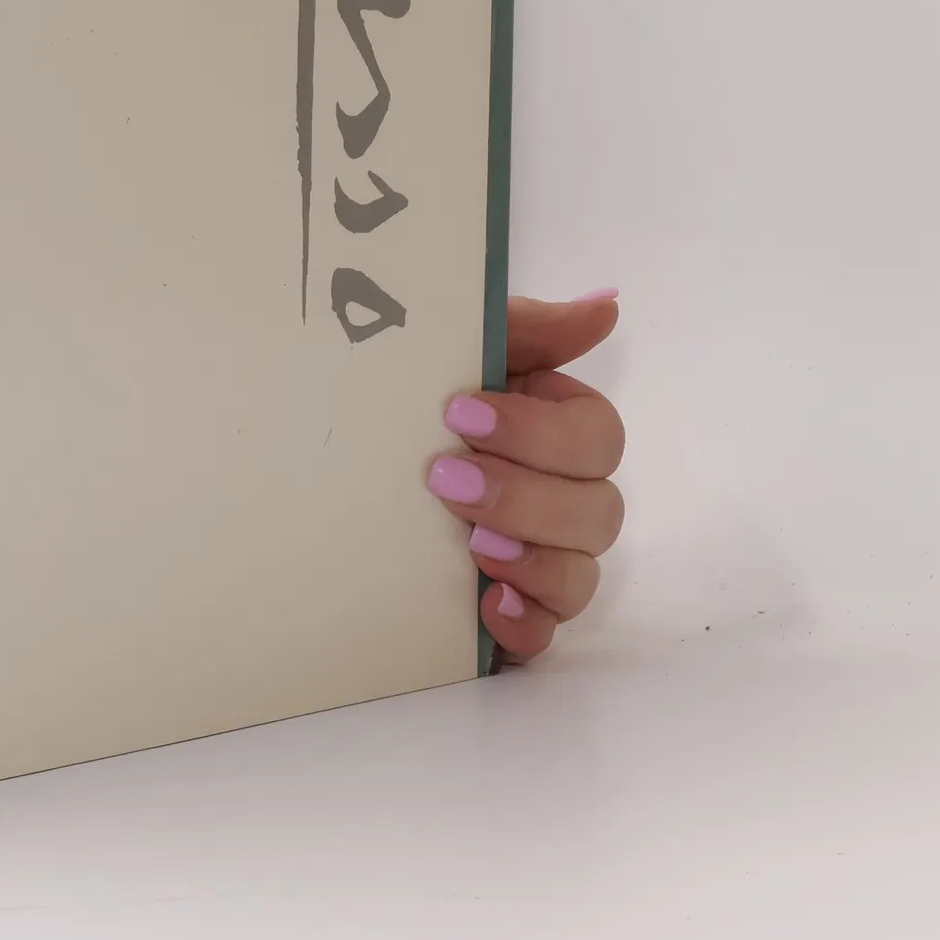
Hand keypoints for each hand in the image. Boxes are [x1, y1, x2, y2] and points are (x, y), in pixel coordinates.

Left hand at [426, 291, 625, 662]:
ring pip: (580, 574)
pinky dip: (525, 623)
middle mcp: (563, 495)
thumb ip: (529, 328)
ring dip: (531, 559)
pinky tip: (489, 607)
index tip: (461, 415)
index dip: (540, 432)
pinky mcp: (512, 610)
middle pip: (599, 510)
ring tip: (470, 545)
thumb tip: (606, 305)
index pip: (597, 436)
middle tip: (444, 480)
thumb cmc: (410, 395)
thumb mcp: (458, 348)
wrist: (333, 465)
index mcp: (557, 427)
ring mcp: (542, 559)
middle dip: (524, 495)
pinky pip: (546, 634)